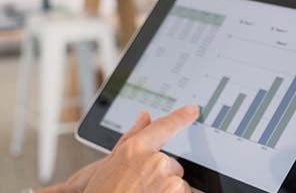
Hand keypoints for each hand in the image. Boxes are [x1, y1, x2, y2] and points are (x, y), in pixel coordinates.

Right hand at [49, 105, 198, 192]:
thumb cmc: (103, 192)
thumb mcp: (112, 163)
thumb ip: (133, 137)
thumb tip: (145, 116)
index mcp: (136, 149)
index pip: (164, 127)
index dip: (180, 117)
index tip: (193, 110)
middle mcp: (155, 161)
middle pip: (172, 164)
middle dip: (163, 176)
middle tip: (142, 188)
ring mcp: (169, 181)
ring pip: (179, 184)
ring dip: (168, 191)